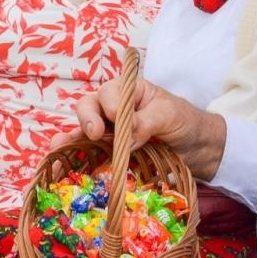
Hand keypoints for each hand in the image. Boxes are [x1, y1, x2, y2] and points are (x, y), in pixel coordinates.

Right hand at [74, 76, 226, 178]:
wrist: (199, 148)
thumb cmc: (185, 122)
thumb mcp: (169, 115)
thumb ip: (146, 121)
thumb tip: (126, 135)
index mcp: (127, 91)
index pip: (109, 94)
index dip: (109, 106)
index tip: (115, 117)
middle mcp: (113, 109)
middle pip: (88, 109)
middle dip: (86, 120)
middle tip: (95, 134)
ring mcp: (109, 132)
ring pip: (82, 132)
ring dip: (69, 141)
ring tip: (57, 151)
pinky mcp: (109, 153)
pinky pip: (88, 154)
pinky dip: (74, 159)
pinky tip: (60, 166)